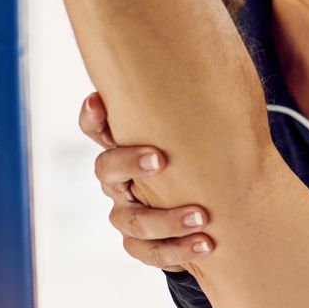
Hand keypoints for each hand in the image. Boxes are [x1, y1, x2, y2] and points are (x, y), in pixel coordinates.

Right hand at [79, 90, 215, 272]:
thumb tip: (215, 56)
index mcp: (124, 147)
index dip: (93, 117)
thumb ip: (193, 106)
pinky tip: (206, 244)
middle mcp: (118, 181)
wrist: (212, 208)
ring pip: (132, 220)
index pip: (97, 129)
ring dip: (166, 219)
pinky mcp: (141, 245)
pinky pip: (150, 251)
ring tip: (202, 216)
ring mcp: (127, 214)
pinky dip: (178, 250)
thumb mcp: (195, 131)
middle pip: (105, 171)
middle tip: (160, 160)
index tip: (99, 102)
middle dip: (129, 163)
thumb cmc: (199, 158)